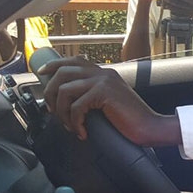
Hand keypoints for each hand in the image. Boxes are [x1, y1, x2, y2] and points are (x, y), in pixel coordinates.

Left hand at [38, 56, 179, 145]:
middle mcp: (103, 72)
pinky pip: (76, 106)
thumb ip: (93, 96)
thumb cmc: (130, 120)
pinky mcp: (104, 93)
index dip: (53, 65)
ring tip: (70, 125)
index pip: (73, 60)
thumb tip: (69, 102)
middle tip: (52, 111)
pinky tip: (82, 132)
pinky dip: (75, 122)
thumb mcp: (109, 103)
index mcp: (104, 72)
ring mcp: (104, 81)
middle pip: (62, 72)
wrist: (150, 127)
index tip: (41, 75)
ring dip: (61, 111)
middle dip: (50, 92)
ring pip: (65, 89)